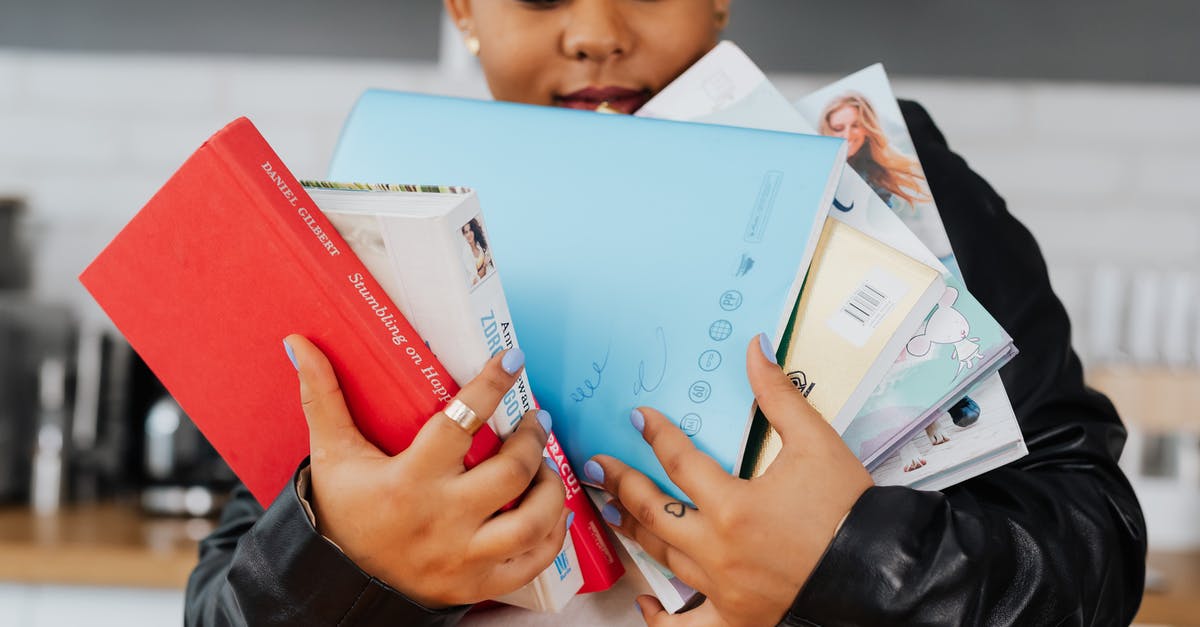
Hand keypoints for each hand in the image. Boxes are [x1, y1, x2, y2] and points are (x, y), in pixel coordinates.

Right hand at [285, 334, 567, 607]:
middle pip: (510, 472)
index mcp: (408, 482)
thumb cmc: (343, 509)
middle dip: (532, 437)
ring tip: (546, 464)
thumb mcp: (330, 453)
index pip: (459, 425)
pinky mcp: (477, 585)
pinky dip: (554, 534)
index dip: (491, 386)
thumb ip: (322, 396)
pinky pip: (533, 562)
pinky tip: (552, 509)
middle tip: (534, 417)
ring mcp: (462, 558)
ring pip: (531, 522)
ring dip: (550, 487)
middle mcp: (441, 521)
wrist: (337, 582)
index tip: (512, 358)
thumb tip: (300, 341)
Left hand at [588, 335, 872, 625]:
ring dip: (635, 532)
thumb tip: (757, 348)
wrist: (883, 573)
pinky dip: (661, 619)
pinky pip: (687, 626)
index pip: (679, 462)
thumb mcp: (816, 442)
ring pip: (664, 558)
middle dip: (622, 484)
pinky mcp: (737, 618)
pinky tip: (646, 604)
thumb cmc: (850, 511)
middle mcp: (720, 551)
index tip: (638, 418)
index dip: (656, 434)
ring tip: (613, 512)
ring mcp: (725, 589)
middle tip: (598, 468)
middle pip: (655, 511)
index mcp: (735, 507)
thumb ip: (778, 395)